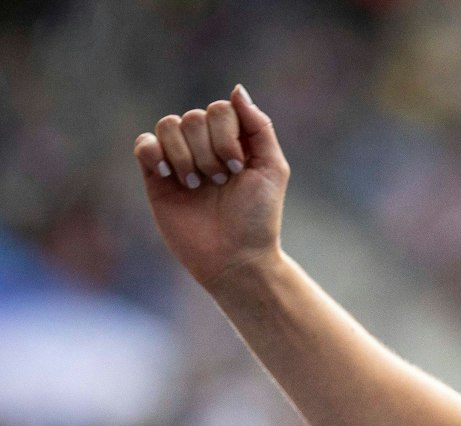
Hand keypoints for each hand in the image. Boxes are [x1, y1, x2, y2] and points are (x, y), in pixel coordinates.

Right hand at [133, 84, 289, 290]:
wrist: (234, 257)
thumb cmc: (258, 217)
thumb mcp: (272, 169)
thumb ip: (259, 126)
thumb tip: (236, 89)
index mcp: (234, 140)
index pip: (221, 109)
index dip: (227, 136)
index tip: (238, 168)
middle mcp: (206, 145)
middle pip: (195, 117)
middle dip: (210, 151)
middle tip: (220, 182)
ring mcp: (179, 158)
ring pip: (169, 125)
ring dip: (186, 156)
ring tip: (198, 185)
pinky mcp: (156, 176)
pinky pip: (144, 144)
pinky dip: (155, 153)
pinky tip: (171, 176)